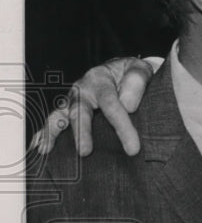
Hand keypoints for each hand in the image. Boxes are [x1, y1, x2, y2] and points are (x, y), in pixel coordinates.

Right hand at [30, 57, 154, 155]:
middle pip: (79, 111)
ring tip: (47, 149)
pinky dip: (45, 133)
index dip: (122, 127)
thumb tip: (127, 105)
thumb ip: (136, 83)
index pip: (112, 105)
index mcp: (100, 79)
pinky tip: (40, 146)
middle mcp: (81, 89)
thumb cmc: (130, 73)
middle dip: (81, 132)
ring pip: (59, 115)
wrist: (120, 69)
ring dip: (53, 133)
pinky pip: (54, 120)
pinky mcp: (67, 108)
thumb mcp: (140, 69)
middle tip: (84, 152)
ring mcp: (72, 99)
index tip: (132, 148)